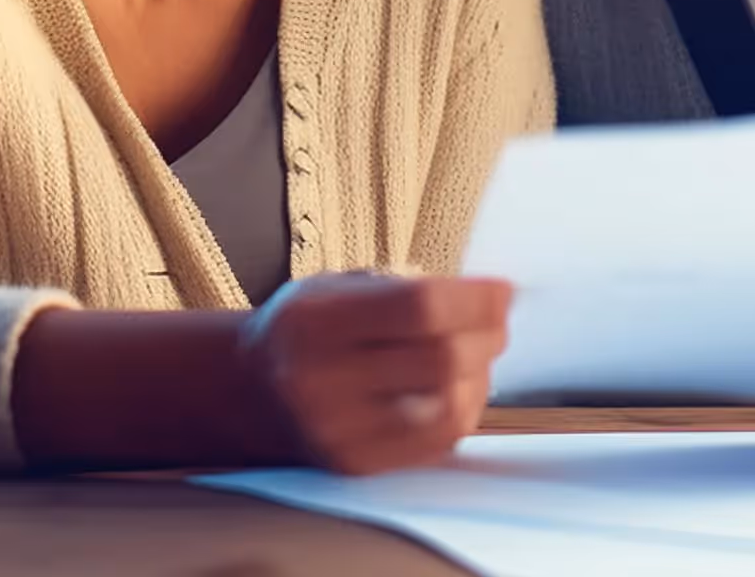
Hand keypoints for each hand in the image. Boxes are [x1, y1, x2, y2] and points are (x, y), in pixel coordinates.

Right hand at [240, 273, 511, 475]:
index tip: (504, 290)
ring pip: (449, 404)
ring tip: (477, 352)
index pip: (420, 307)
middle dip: (486, 336)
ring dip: (481, 373)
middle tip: (495, 322)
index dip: (475, 299)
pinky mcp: (357, 465)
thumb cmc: (308, 329)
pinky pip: (440, 440)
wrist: (251, 393)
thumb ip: (405, 289)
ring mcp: (338, 431)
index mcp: (314, 321)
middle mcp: (320, 380)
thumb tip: (493, 297)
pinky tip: (461, 387)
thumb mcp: (336, 288)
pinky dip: (465, 408)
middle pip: (441, 358)